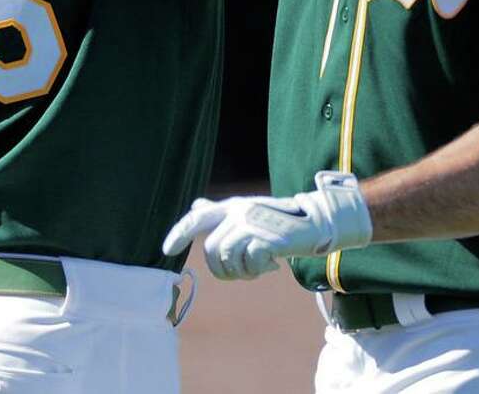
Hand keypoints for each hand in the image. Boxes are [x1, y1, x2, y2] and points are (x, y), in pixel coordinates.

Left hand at [162, 171, 372, 280]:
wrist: (313, 223)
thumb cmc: (278, 223)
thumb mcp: (248, 213)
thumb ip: (221, 213)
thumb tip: (196, 205)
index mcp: (232, 206)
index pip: (198, 217)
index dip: (179, 232)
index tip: (166, 249)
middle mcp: (238, 211)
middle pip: (211, 250)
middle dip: (223, 270)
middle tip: (245, 272)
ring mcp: (252, 223)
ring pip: (227, 259)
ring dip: (242, 272)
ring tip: (259, 268)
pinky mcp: (266, 237)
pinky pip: (248, 262)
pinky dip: (257, 270)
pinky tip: (272, 265)